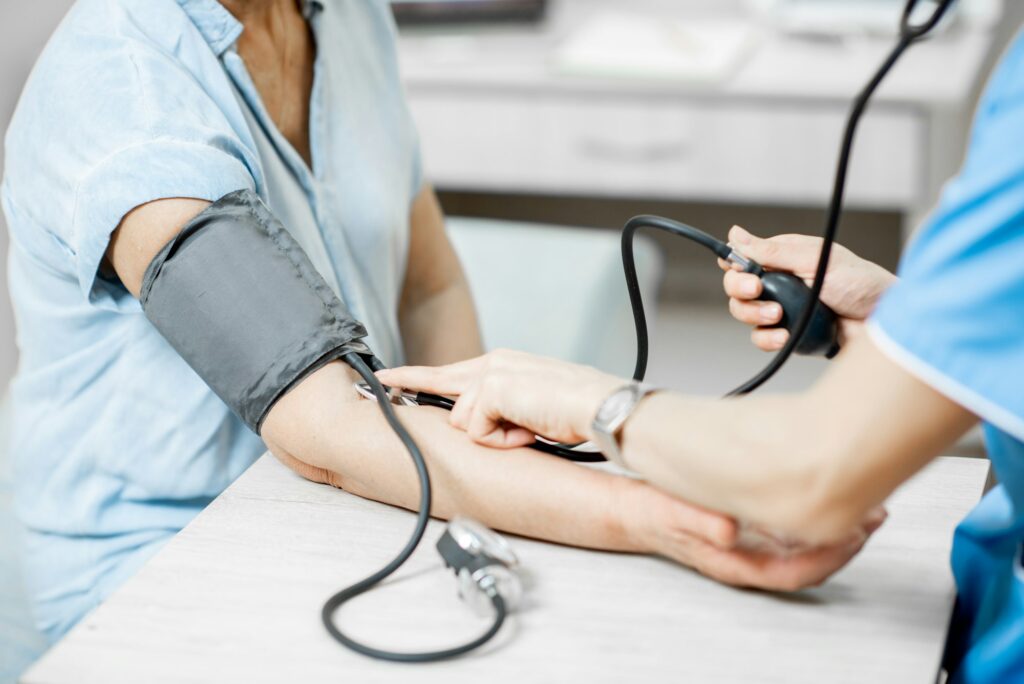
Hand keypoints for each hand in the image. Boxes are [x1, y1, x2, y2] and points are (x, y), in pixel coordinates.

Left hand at [376, 349, 622, 447]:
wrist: (604, 408)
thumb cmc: (580, 411)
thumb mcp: (535, 408)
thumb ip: (505, 412)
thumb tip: (481, 429)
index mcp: (506, 364)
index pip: (453, 372)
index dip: (418, 376)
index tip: (387, 378)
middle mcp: (496, 362)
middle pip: (440, 380)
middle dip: (409, 382)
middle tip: (378, 380)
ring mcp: (493, 373)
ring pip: (462, 420)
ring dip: (494, 436)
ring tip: (530, 430)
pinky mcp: (493, 390)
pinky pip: (476, 431)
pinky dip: (503, 441)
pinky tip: (530, 432)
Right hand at [621, 476, 886, 591]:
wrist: (635, 508)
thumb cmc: (653, 513)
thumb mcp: (671, 512)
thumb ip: (700, 521)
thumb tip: (730, 531)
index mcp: (736, 562)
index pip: (795, 572)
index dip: (830, 558)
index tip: (855, 535)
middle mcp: (751, 557)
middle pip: (811, 561)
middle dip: (847, 542)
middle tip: (875, 514)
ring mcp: (755, 544)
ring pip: (807, 545)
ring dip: (838, 528)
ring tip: (866, 504)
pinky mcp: (754, 526)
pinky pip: (796, 529)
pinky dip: (818, 516)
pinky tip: (829, 495)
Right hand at [719, 226, 896, 351]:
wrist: (883, 321)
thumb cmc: (860, 283)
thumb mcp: (814, 259)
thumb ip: (772, 250)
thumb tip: (735, 234)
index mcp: (783, 258)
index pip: (742, 259)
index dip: (735, 267)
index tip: (744, 271)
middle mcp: (779, 283)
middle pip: (736, 288)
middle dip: (742, 292)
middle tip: (758, 291)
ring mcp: (783, 309)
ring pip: (745, 313)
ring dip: (754, 315)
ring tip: (778, 315)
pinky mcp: (789, 333)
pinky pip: (762, 338)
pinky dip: (768, 338)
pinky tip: (784, 336)